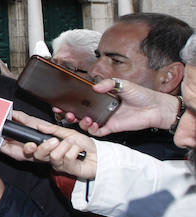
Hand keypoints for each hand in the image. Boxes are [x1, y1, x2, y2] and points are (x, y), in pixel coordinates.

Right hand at [6, 111, 97, 179]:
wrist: (99, 156)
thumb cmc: (85, 145)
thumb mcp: (68, 133)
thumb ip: (53, 130)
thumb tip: (39, 126)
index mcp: (49, 145)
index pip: (32, 144)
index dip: (27, 144)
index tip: (24, 135)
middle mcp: (50, 154)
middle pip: (37, 153)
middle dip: (45, 146)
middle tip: (55, 141)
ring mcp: (57, 162)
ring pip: (52, 155)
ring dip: (65, 147)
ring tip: (73, 146)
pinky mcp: (66, 168)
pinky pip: (65, 158)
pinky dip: (74, 151)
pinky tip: (78, 153)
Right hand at [63, 78, 178, 135]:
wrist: (155, 108)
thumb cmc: (141, 95)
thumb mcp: (123, 84)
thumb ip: (109, 83)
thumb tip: (94, 86)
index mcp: (100, 98)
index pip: (80, 100)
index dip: (69, 102)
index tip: (61, 102)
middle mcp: (100, 108)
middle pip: (79, 113)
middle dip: (69, 114)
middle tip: (65, 112)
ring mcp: (104, 118)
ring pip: (85, 123)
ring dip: (81, 122)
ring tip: (84, 118)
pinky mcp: (111, 127)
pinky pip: (98, 132)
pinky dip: (93, 130)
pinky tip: (94, 124)